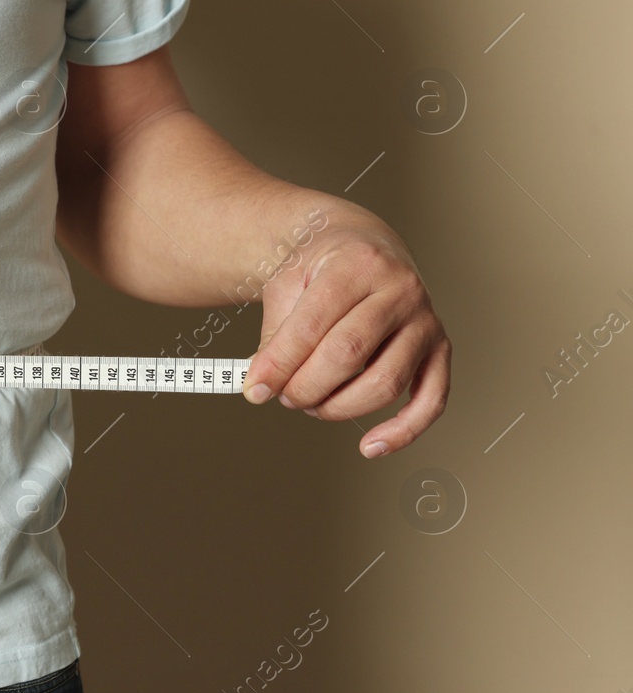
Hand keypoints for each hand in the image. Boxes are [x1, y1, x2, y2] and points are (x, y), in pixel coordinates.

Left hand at [241, 216, 450, 457]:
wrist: (361, 246)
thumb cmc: (319, 269)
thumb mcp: (288, 283)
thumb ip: (277, 333)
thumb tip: (262, 386)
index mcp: (357, 265)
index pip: (313, 325)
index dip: (279, 363)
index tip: (254, 389)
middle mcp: (400, 290)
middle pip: (349, 355)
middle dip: (306, 386)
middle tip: (282, 395)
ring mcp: (425, 321)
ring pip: (386, 382)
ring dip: (339, 407)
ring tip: (310, 403)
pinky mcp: (440, 348)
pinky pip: (432, 398)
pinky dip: (404, 430)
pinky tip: (371, 447)